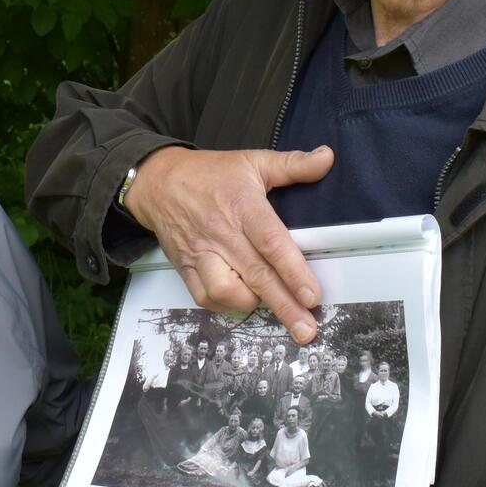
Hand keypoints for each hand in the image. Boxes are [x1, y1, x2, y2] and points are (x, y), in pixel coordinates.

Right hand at [126, 145, 334, 341]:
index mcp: (242, 206)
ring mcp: (202, 254)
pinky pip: (205, 297)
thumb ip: (292, 164)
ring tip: (272, 308)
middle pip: (256, 275)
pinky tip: (243, 303)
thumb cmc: (209, 174)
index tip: (312, 295)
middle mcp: (222, 234)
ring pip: (225, 291)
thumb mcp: (252, 161)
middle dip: (284, 306)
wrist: (158, 183)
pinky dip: (225, 306)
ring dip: (251, 304)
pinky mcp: (187, 268)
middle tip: (306, 329)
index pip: (270, 242)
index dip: (293, 271)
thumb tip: (327, 157)